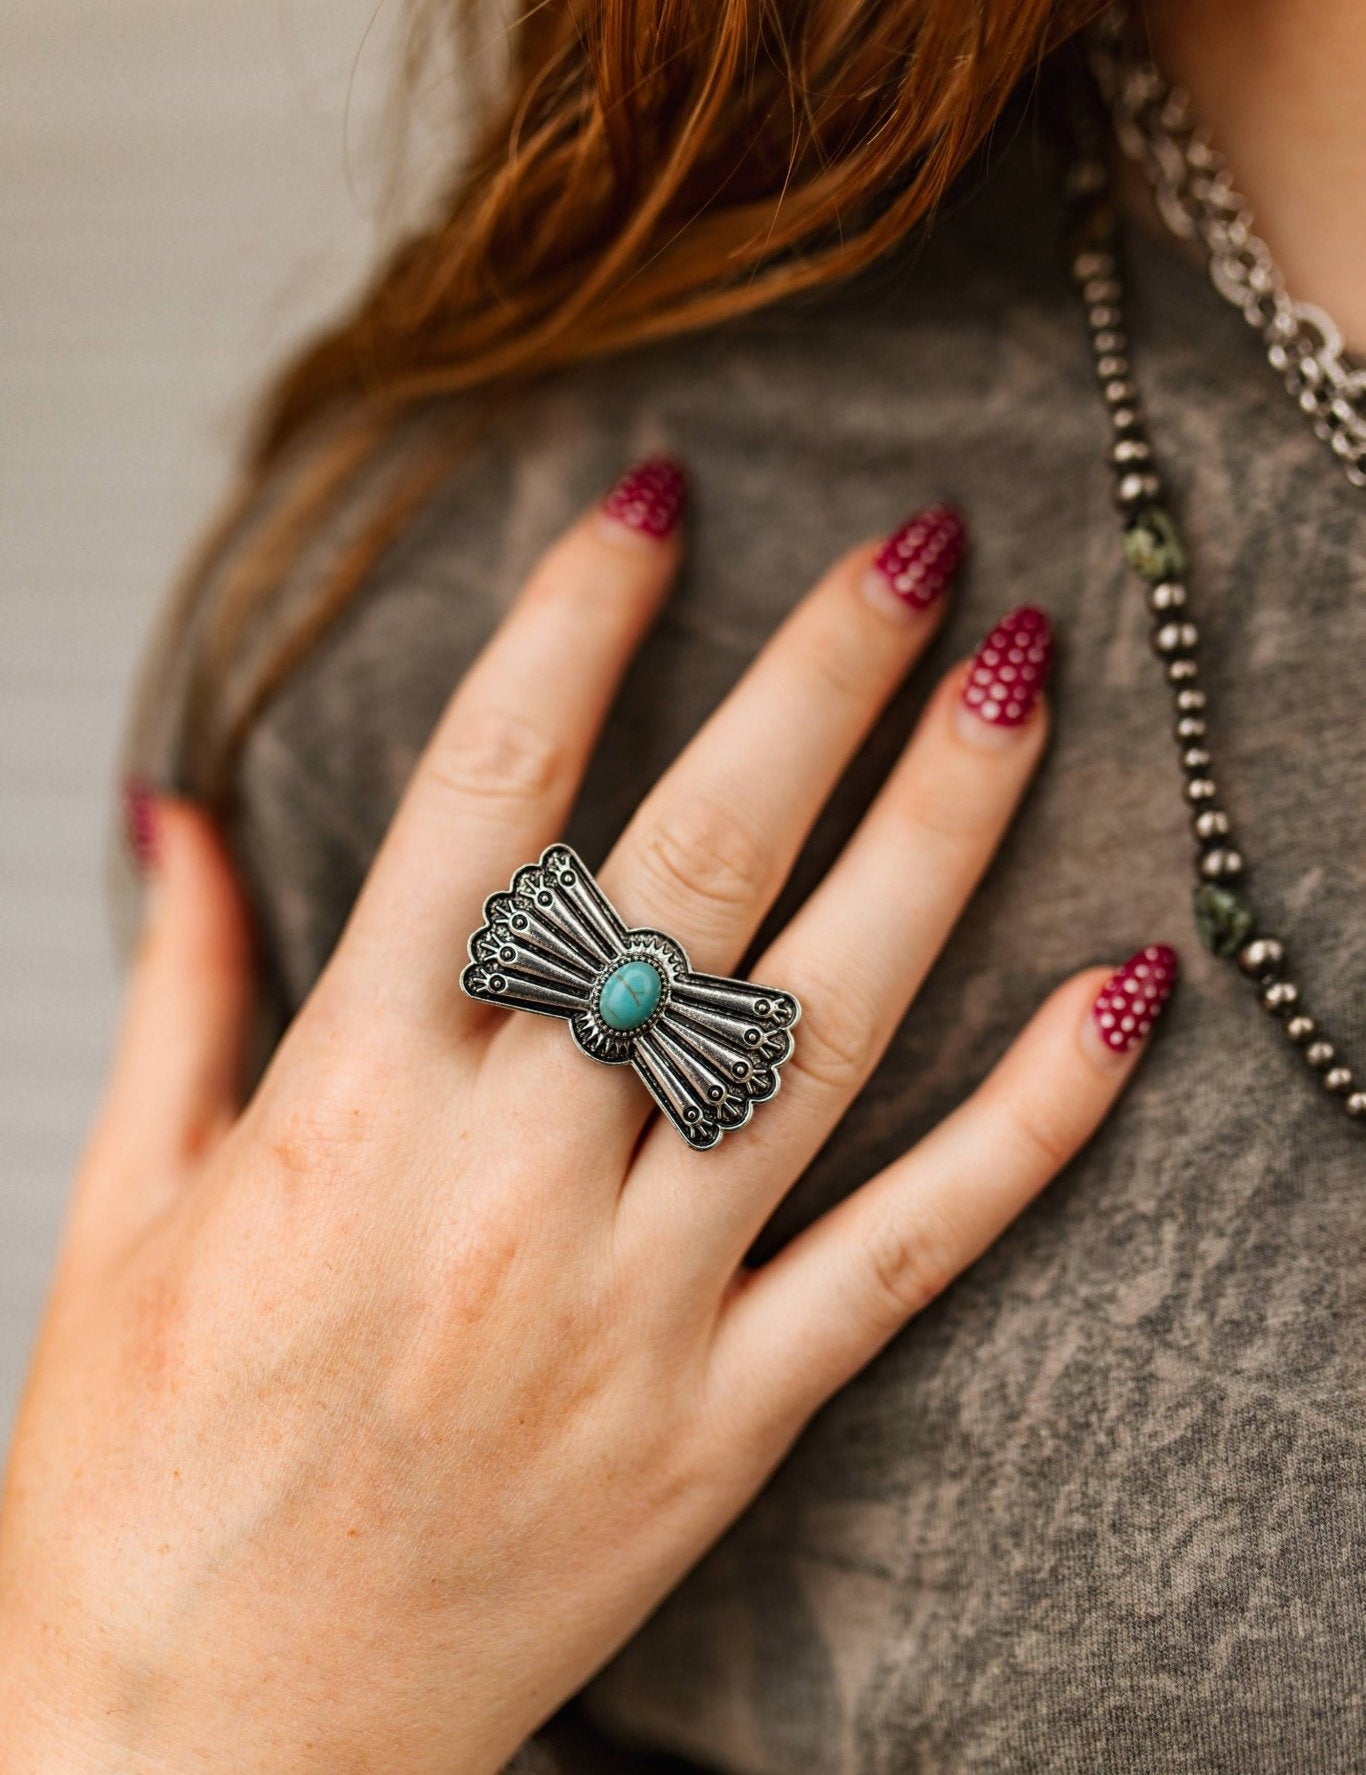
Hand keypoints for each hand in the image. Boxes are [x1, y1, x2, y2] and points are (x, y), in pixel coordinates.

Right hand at [0, 472, 1170, 1773]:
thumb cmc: (135, 1485)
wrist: (199, 1765)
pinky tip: (1125, 992)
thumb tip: (182, 812)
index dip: (579, 627)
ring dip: (936, 839)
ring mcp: (634, 1307)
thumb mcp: (123, 1220)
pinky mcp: (724, 1423)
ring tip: (1022, 681)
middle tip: (915, 543)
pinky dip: (1028, 1123)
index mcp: (344, 1114)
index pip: (486, 803)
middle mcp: (504, 1185)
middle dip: (813, 685)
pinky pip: (906, 1249)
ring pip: (821, 1028)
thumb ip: (181, 996)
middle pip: (691, 878)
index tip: (658, 497)